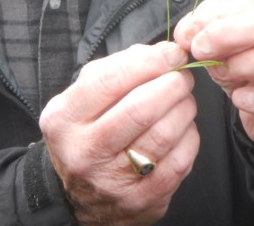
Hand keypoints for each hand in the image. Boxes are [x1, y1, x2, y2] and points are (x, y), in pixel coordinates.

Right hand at [39, 42, 198, 225]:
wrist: (77, 197)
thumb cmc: (86, 134)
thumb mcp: (82, 98)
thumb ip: (117, 68)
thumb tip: (163, 52)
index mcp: (64, 119)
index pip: (110, 80)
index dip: (149, 62)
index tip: (172, 53)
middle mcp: (84, 151)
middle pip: (140, 108)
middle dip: (172, 84)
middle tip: (182, 76)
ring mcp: (113, 181)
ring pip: (163, 135)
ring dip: (184, 109)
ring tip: (184, 99)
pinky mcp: (141, 201)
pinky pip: (179, 162)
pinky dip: (189, 138)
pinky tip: (184, 128)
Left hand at [173, 0, 253, 175]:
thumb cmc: (250, 62)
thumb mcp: (223, 38)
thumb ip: (205, 25)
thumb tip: (188, 30)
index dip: (222, 14)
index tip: (190, 33)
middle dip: (231, 34)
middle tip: (200, 50)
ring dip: (246, 65)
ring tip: (221, 75)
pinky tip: (241, 99)